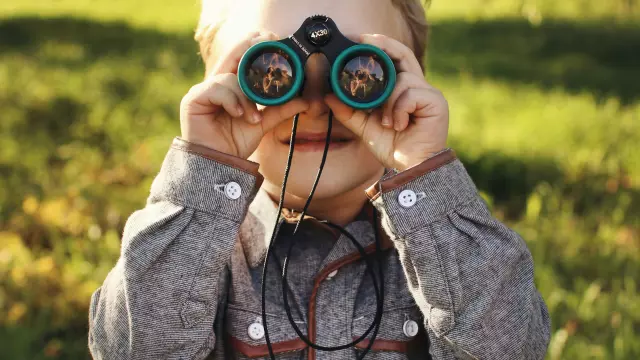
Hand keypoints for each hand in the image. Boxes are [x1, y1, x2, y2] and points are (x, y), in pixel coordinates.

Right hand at [180, 31, 308, 157]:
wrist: (219, 165)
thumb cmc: (235, 143)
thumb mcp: (262, 123)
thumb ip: (280, 109)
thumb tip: (304, 101)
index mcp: (231, 86)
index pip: (241, 58)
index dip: (254, 46)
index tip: (271, 39)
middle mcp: (216, 84)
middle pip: (231, 56)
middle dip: (248, 49)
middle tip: (265, 42)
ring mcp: (203, 90)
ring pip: (230, 78)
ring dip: (245, 97)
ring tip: (253, 118)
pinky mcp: (193, 99)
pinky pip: (217, 89)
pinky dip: (232, 101)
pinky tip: (238, 114)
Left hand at [324, 34, 448, 170]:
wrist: (411, 168)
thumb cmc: (393, 147)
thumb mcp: (364, 127)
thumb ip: (348, 111)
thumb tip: (329, 95)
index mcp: (402, 89)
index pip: (393, 58)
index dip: (378, 46)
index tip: (357, 40)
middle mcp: (417, 86)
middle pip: (403, 53)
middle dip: (383, 46)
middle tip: (364, 42)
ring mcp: (429, 93)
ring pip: (402, 79)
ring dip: (388, 100)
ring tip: (387, 122)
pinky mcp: (436, 101)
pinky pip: (411, 93)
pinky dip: (399, 109)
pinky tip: (399, 125)